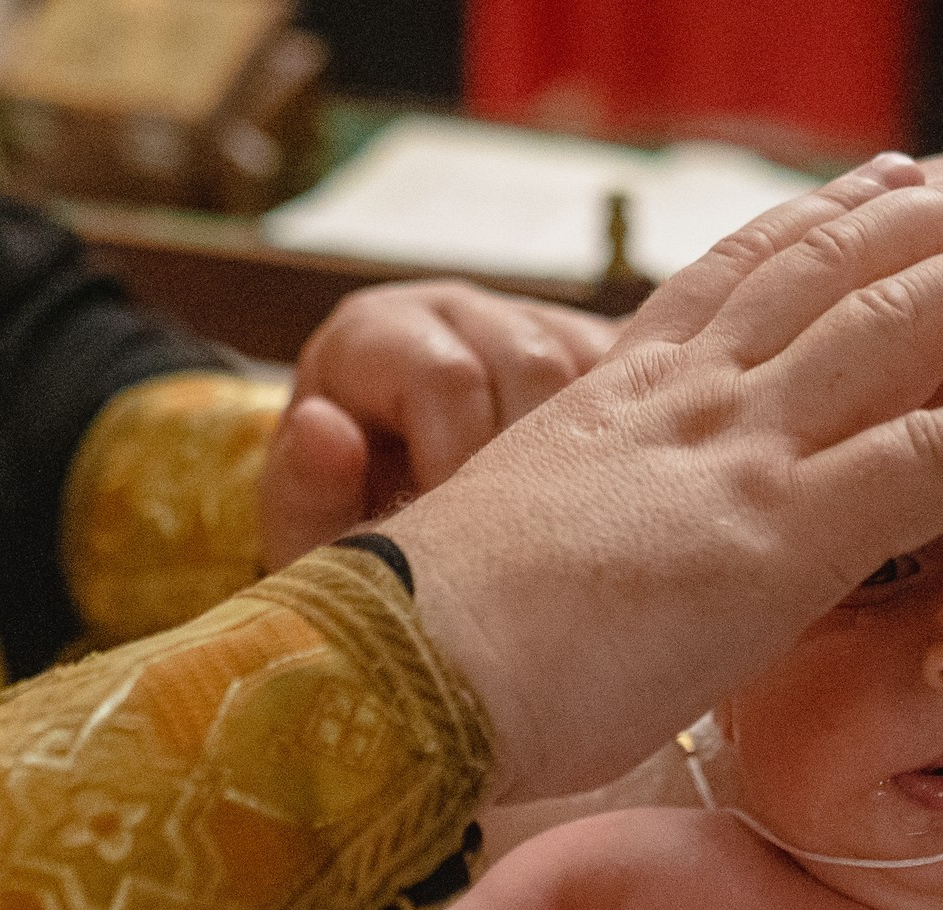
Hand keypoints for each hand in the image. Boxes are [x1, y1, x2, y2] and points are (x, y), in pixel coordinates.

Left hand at [258, 282, 620, 568]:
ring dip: (588, 455)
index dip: (458, 466)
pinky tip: (619, 499)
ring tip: (565, 530)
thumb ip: (302, 493)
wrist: (418, 563)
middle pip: (530, 365)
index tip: (456, 541)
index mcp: (372, 333)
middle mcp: (450, 313)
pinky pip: (639, 373)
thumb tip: (323, 425)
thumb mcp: (312, 539)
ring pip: (594, 369)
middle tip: (521, 547)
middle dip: (530, 466)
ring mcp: (527, 321)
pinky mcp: (591, 349)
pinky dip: (633, 436)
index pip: (446, 378)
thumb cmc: (355, 549)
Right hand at [385, 145, 942, 803]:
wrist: (400, 671)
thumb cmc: (434, 640)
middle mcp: (683, 398)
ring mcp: (735, 454)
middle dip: (939, 213)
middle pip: (833, 268)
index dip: (822, 221)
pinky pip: (936, 458)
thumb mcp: (512, 545)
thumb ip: (587, 524)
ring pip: (896, 327)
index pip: (736, 276)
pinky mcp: (779, 533)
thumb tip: (618, 557)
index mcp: (611, 394)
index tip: (885, 182)